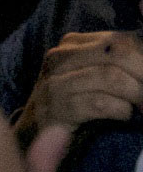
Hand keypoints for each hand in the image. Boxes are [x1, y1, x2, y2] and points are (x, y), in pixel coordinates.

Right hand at [21, 31, 142, 135]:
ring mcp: (55, 81)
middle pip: (118, 53)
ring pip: (111, 76)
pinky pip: (100, 103)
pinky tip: (125, 115)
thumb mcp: (94, 75)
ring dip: (136, 94)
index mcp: (73, 44)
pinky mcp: (56, 108)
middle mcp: (60, 57)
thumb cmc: (77, 101)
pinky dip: (121, 110)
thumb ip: (119, 63)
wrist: (38, 131)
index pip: (122, 40)